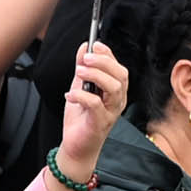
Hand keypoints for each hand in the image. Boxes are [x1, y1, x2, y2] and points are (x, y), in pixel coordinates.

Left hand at [52, 38, 125, 181]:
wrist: (76, 146)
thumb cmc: (81, 119)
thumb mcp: (79, 88)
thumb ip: (83, 69)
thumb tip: (84, 47)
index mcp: (115, 92)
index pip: (119, 69)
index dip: (108, 55)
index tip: (95, 44)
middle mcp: (117, 101)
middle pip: (120, 76)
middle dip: (103, 63)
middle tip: (85, 59)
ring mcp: (111, 112)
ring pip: (113, 88)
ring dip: (95, 76)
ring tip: (78, 72)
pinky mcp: (101, 123)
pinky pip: (96, 104)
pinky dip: (82, 96)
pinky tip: (70, 95)